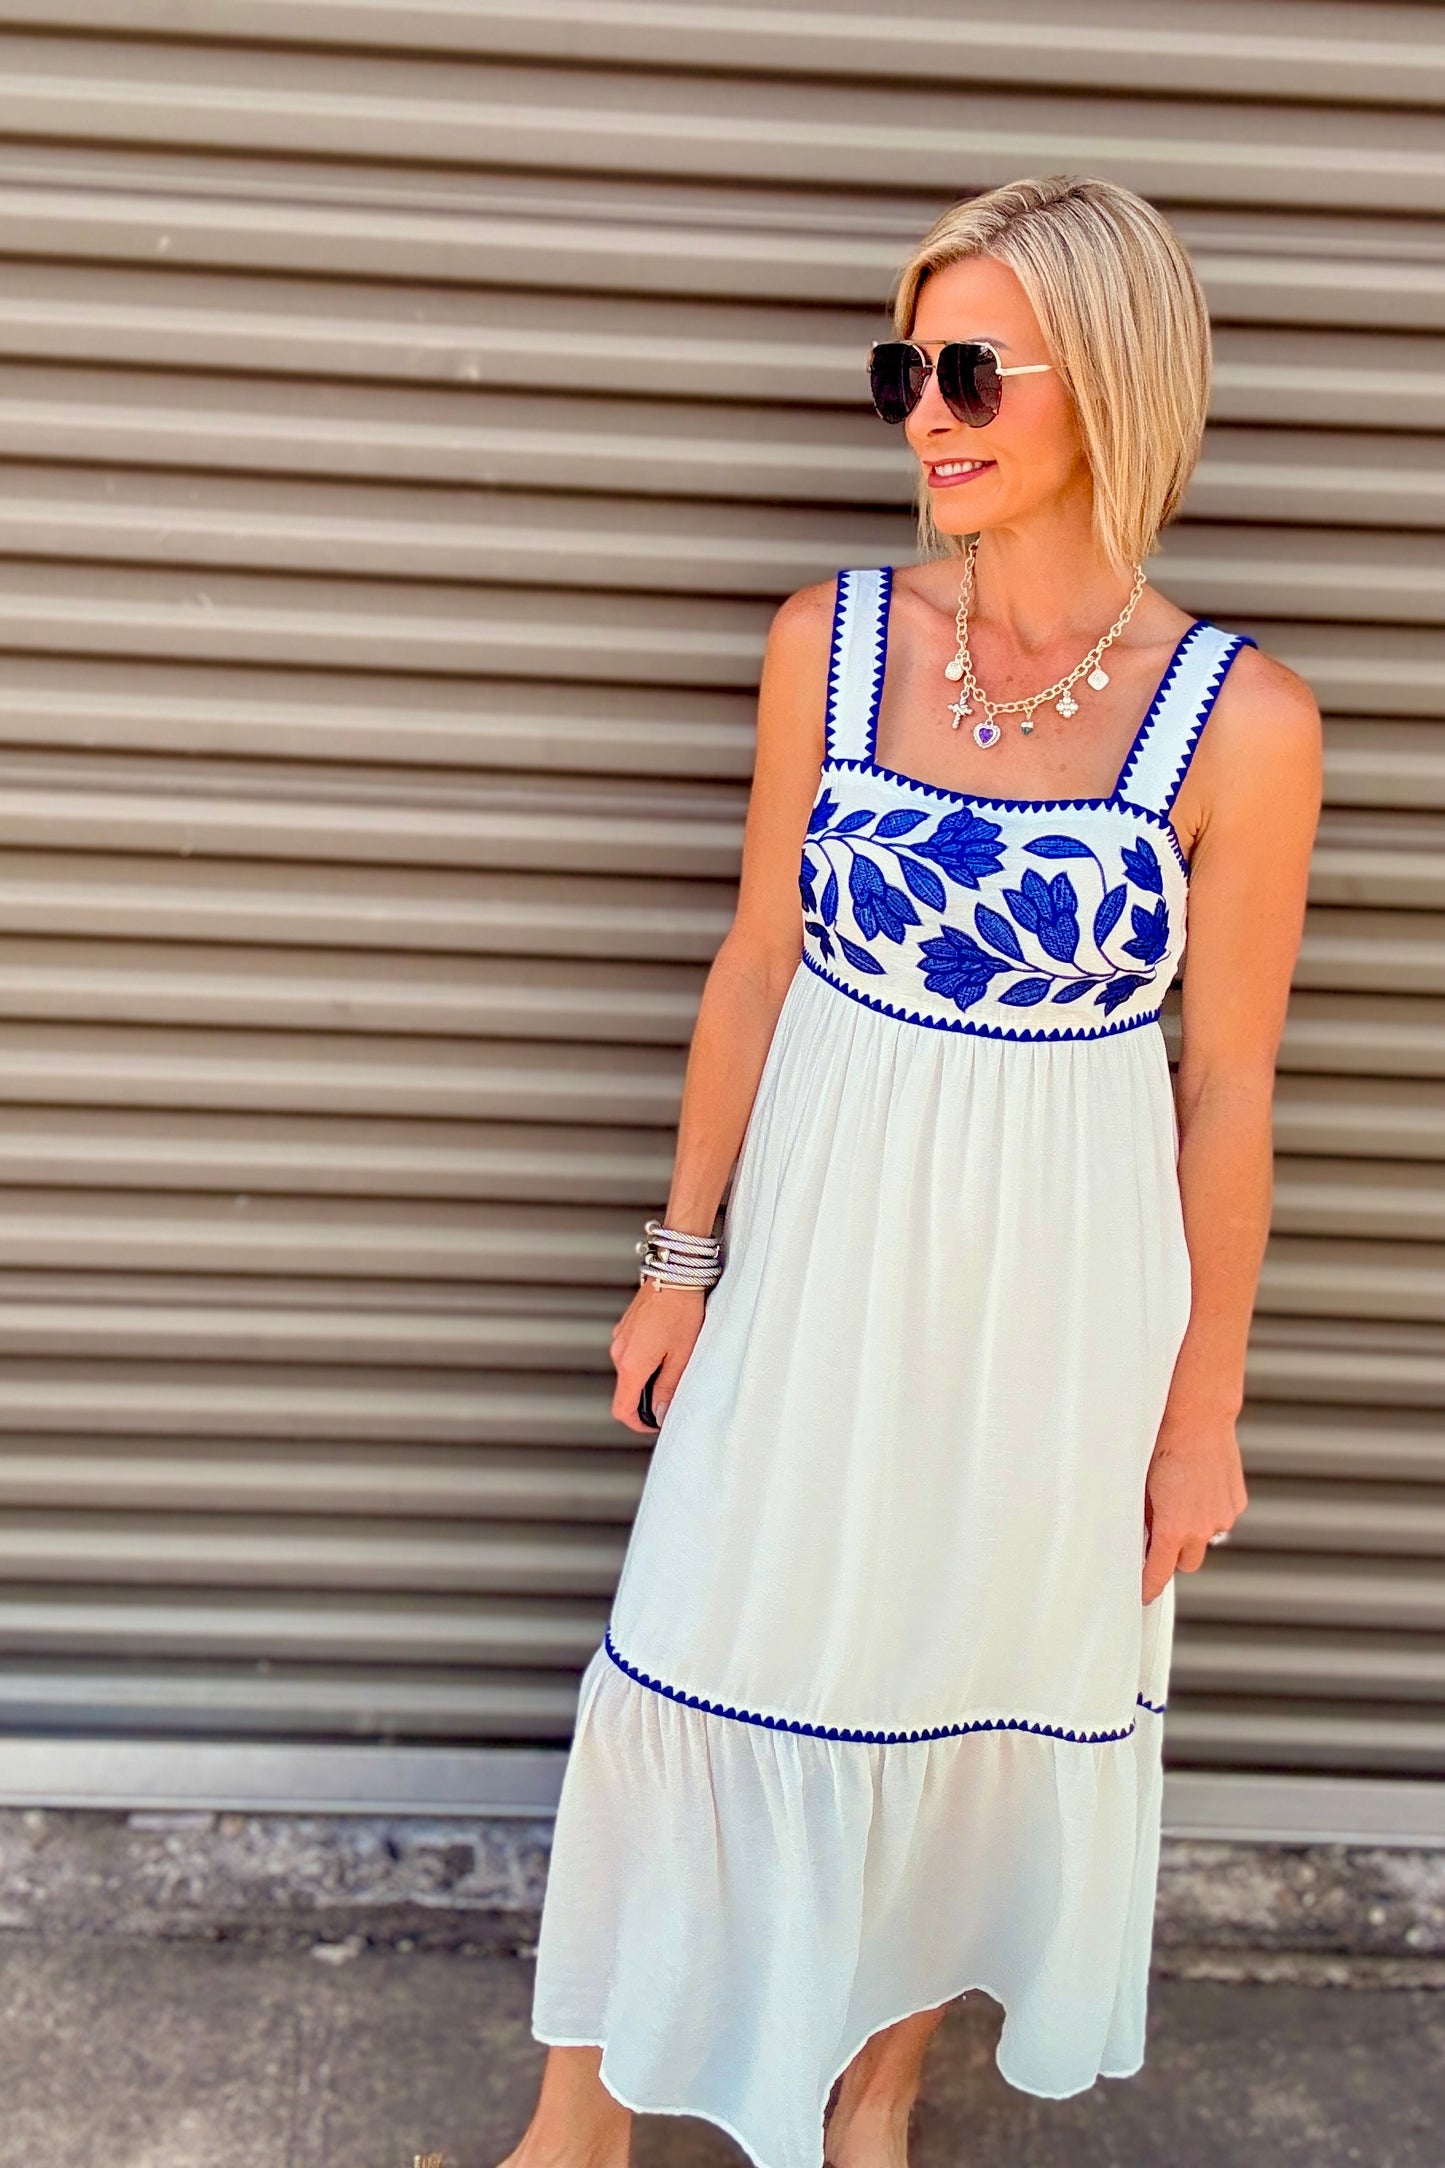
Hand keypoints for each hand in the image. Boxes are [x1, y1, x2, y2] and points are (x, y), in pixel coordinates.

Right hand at [609, 1281, 706, 1434]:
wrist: (675, 1272)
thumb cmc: (681, 1311)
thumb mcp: (682, 1356)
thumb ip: (668, 1388)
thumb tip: (659, 1413)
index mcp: (631, 1365)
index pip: (622, 1409)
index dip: (638, 1424)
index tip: (656, 1422)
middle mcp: (618, 1353)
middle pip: (627, 1390)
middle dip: (648, 1397)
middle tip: (675, 1389)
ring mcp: (620, 1338)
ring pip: (630, 1371)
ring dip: (648, 1376)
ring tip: (676, 1361)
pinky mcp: (625, 1327)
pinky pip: (631, 1353)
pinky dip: (645, 1359)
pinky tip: (668, 1345)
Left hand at [1142, 1411, 1247, 1604]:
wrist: (1198, 1420)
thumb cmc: (1163, 1447)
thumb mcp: (1142, 1488)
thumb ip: (1144, 1520)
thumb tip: (1143, 1536)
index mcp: (1173, 1530)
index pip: (1159, 1574)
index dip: (1149, 1586)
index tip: (1143, 1594)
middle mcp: (1202, 1530)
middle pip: (1186, 1563)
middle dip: (1173, 1555)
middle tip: (1161, 1533)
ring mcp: (1223, 1517)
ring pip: (1206, 1539)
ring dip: (1194, 1530)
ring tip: (1182, 1497)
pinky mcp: (1237, 1503)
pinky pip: (1221, 1516)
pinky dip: (1211, 1510)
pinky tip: (1201, 1485)